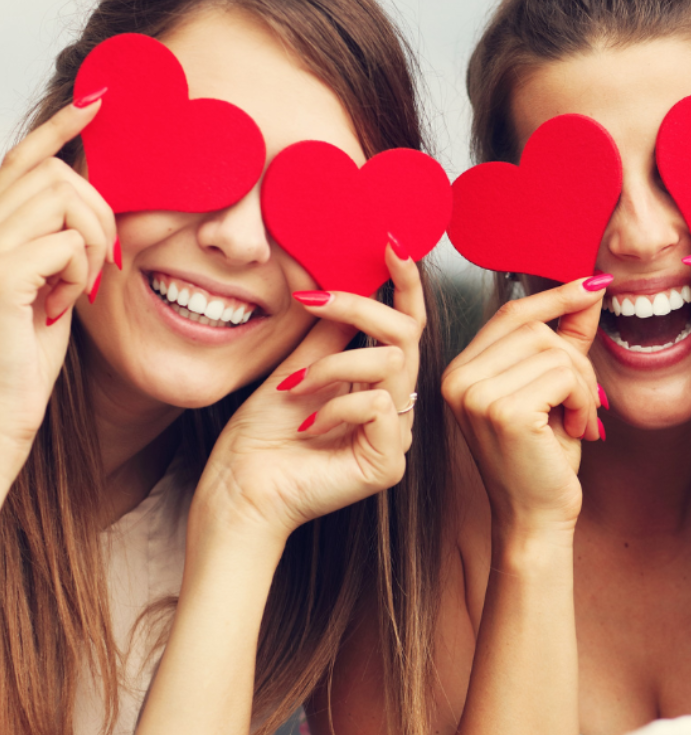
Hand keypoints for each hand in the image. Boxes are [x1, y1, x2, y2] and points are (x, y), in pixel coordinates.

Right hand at [0, 98, 115, 492]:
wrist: (0, 411)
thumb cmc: (24, 352)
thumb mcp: (51, 283)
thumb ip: (61, 239)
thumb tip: (93, 199)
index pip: (22, 156)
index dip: (61, 125)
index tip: (100, 100)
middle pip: (56, 174)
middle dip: (98, 213)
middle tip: (99, 264)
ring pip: (65, 203)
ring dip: (91, 247)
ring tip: (73, 290)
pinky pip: (65, 244)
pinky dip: (79, 275)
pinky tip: (59, 308)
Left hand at [192, 246, 423, 544]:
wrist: (239, 491)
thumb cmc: (259, 437)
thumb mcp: (296, 364)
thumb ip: (330, 330)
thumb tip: (348, 278)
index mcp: (377, 383)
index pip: (406, 325)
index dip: (406, 283)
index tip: (390, 243)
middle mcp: (394, 407)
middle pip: (407, 335)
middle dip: (360, 308)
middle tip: (313, 299)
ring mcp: (396, 436)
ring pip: (392, 365)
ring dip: (332, 366)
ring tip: (294, 387)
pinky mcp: (388, 463)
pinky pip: (380, 406)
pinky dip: (337, 406)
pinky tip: (307, 425)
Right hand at [440, 277, 605, 532]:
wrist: (535, 520)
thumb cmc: (542, 461)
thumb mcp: (552, 391)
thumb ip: (564, 340)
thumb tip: (588, 290)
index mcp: (461, 371)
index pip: (512, 313)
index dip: (556, 297)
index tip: (595, 285)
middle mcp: (458, 379)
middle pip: (538, 329)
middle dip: (577, 361)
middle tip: (586, 403)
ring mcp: (476, 395)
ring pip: (555, 351)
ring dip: (584, 385)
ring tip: (579, 419)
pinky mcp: (504, 412)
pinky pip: (565, 375)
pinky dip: (584, 400)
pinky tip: (577, 430)